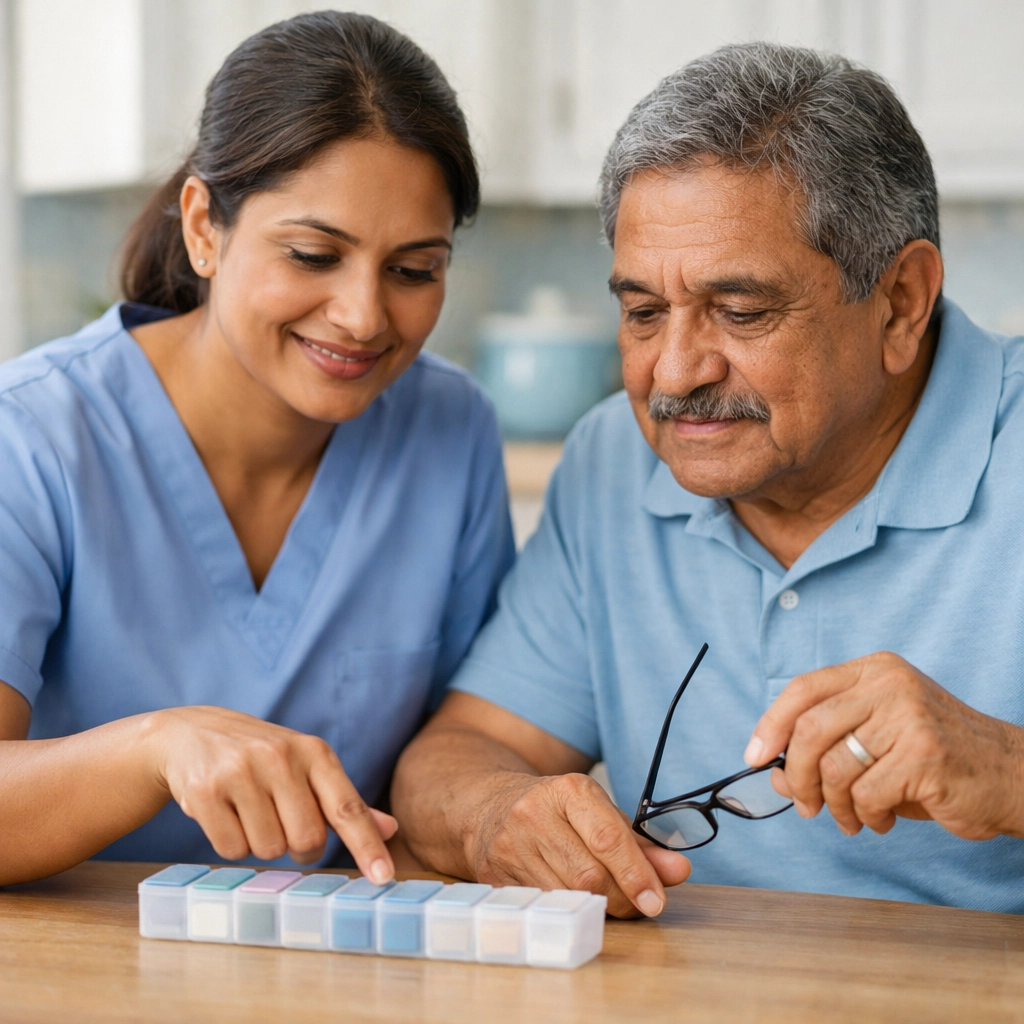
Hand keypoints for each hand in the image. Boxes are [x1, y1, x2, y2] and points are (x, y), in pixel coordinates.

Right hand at [144, 706, 397, 878]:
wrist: (191, 733)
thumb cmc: (262, 757)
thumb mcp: (306, 767)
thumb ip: (344, 802)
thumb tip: (391, 830)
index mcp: (314, 751)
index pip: (347, 807)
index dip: (367, 845)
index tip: (384, 877)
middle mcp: (280, 756)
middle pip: (307, 839)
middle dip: (300, 847)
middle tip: (284, 826)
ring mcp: (241, 771)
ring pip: (268, 849)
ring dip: (262, 843)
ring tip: (249, 811)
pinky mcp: (205, 790)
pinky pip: (231, 850)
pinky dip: (231, 843)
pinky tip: (225, 813)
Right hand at [464, 771, 690, 917]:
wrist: (488, 807)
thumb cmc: (555, 811)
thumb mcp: (598, 812)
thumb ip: (640, 844)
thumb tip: (678, 871)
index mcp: (568, 789)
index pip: (608, 838)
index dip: (637, 874)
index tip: (656, 901)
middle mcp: (535, 814)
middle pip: (590, 875)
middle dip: (620, 898)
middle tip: (636, 904)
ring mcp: (511, 846)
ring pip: (567, 896)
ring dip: (596, 908)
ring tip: (605, 899)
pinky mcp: (495, 876)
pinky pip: (544, 906)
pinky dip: (567, 911)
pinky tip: (574, 902)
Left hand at [744, 653, 1023, 839]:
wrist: (1013, 775)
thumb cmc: (936, 757)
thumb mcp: (877, 739)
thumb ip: (826, 748)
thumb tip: (773, 773)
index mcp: (874, 670)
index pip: (803, 689)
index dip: (770, 723)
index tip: (754, 756)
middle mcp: (889, 684)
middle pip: (810, 729)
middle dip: (795, 774)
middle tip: (802, 804)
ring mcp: (908, 717)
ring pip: (834, 767)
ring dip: (833, 805)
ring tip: (849, 818)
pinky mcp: (923, 755)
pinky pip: (866, 794)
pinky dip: (865, 816)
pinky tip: (882, 820)